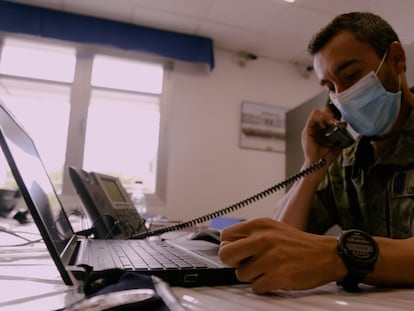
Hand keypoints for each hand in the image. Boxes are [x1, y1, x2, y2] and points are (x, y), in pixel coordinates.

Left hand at [219, 218, 344, 293]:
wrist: (326, 255)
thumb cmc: (298, 243)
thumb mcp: (272, 228)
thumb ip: (250, 235)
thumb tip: (226, 245)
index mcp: (260, 224)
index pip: (226, 235)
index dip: (229, 246)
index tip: (237, 251)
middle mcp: (263, 239)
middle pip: (226, 255)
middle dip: (233, 262)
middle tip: (245, 263)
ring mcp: (270, 258)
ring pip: (241, 274)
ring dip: (252, 276)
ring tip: (266, 270)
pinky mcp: (278, 276)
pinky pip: (256, 287)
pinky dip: (263, 286)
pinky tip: (273, 278)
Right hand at [302, 107, 342, 166]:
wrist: (319, 164)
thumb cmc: (326, 156)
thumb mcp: (338, 143)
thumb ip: (341, 133)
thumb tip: (344, 123)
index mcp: (323, 131)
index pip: (326, 116)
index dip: (332, 116)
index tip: (338, 122)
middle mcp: (316, 128)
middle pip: (322, 112)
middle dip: (329, 114)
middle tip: (334, 121)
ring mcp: (311, 129)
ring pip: (317, 113)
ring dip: (325, 116)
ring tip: (330, 123)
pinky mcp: (307, 131)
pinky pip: (312, 118)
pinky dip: (320, 118)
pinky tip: (325, 125)